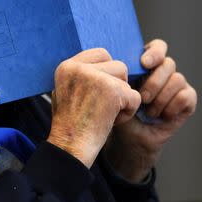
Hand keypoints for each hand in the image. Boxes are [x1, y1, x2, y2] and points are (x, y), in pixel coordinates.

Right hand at [47, 48, 140, 167]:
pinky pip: (134, 96)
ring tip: (106, 114)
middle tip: (104, 105)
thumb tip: (104, 63)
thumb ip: (82, 75)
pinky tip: (112, 122)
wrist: (70, 147)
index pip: (100, 54)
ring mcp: (96, 78)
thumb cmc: (70, 126)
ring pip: (126, 80)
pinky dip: (128, 112)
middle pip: (117, 65)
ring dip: (122, 98)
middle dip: (117, 85)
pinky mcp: (112, 91)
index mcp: (67, 66)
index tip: (100, 94)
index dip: (107, 74)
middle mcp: (79, 68)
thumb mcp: (66, 92)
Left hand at [106, 39, 196, 181]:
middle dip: (154, 82)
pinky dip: (171, 107)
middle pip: (168, 63)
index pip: (158, 47)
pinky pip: (186, 96)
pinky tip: (161, 116)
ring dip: (161, 98)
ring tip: (149, 112)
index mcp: (146, 66)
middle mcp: (164, 72)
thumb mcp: (115, 93)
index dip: (155, 52)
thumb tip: (118, 64)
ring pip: (178, 79)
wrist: (129, 140)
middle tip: (142, 99)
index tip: (144, 63)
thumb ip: (119, 77)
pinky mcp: (187, 100)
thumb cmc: (120, 114)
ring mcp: (177, 86)